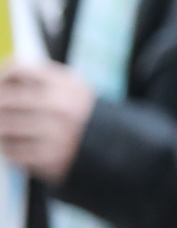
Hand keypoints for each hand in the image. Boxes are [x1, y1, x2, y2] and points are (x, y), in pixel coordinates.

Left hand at [0, 61, 95, 182]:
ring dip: (1, 127)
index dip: (2, 77)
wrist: (114, 147)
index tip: (1, 84)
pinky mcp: (49, 158)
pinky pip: (12, 151)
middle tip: (2, 110)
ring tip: (7, 128)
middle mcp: (61, 106)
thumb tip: (1, 79)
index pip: (20, 70)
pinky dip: (8, 148)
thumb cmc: (81, 114)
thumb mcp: (71, 88)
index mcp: (66, 84)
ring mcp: (55, 133)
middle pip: (5, 99)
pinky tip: (16, 145)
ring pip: (4, 126)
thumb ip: (40, 79)